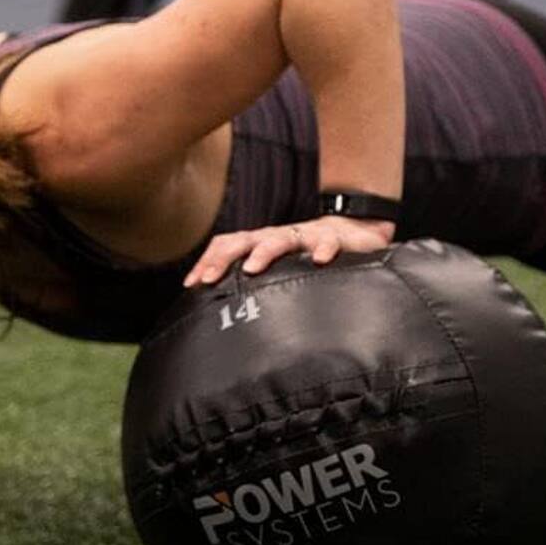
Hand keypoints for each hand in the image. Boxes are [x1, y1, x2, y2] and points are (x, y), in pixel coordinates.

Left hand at [184, 214, 394, 286]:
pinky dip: (324, 249)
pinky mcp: (336, 238)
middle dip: (224, 257)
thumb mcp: (281, 269)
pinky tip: (321, 260)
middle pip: (245, 240)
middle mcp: (279, 236)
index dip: (208, 261)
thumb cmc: (309, 255)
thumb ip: (258, 286)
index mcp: (263, 243)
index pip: (228, 244)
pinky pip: (329, 242)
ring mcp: (306, 235)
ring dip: (264, 251)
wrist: (354, 229)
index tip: (191, 284)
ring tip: (252, 267)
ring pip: (281, 238)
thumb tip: (227, 315)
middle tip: (208, 278)